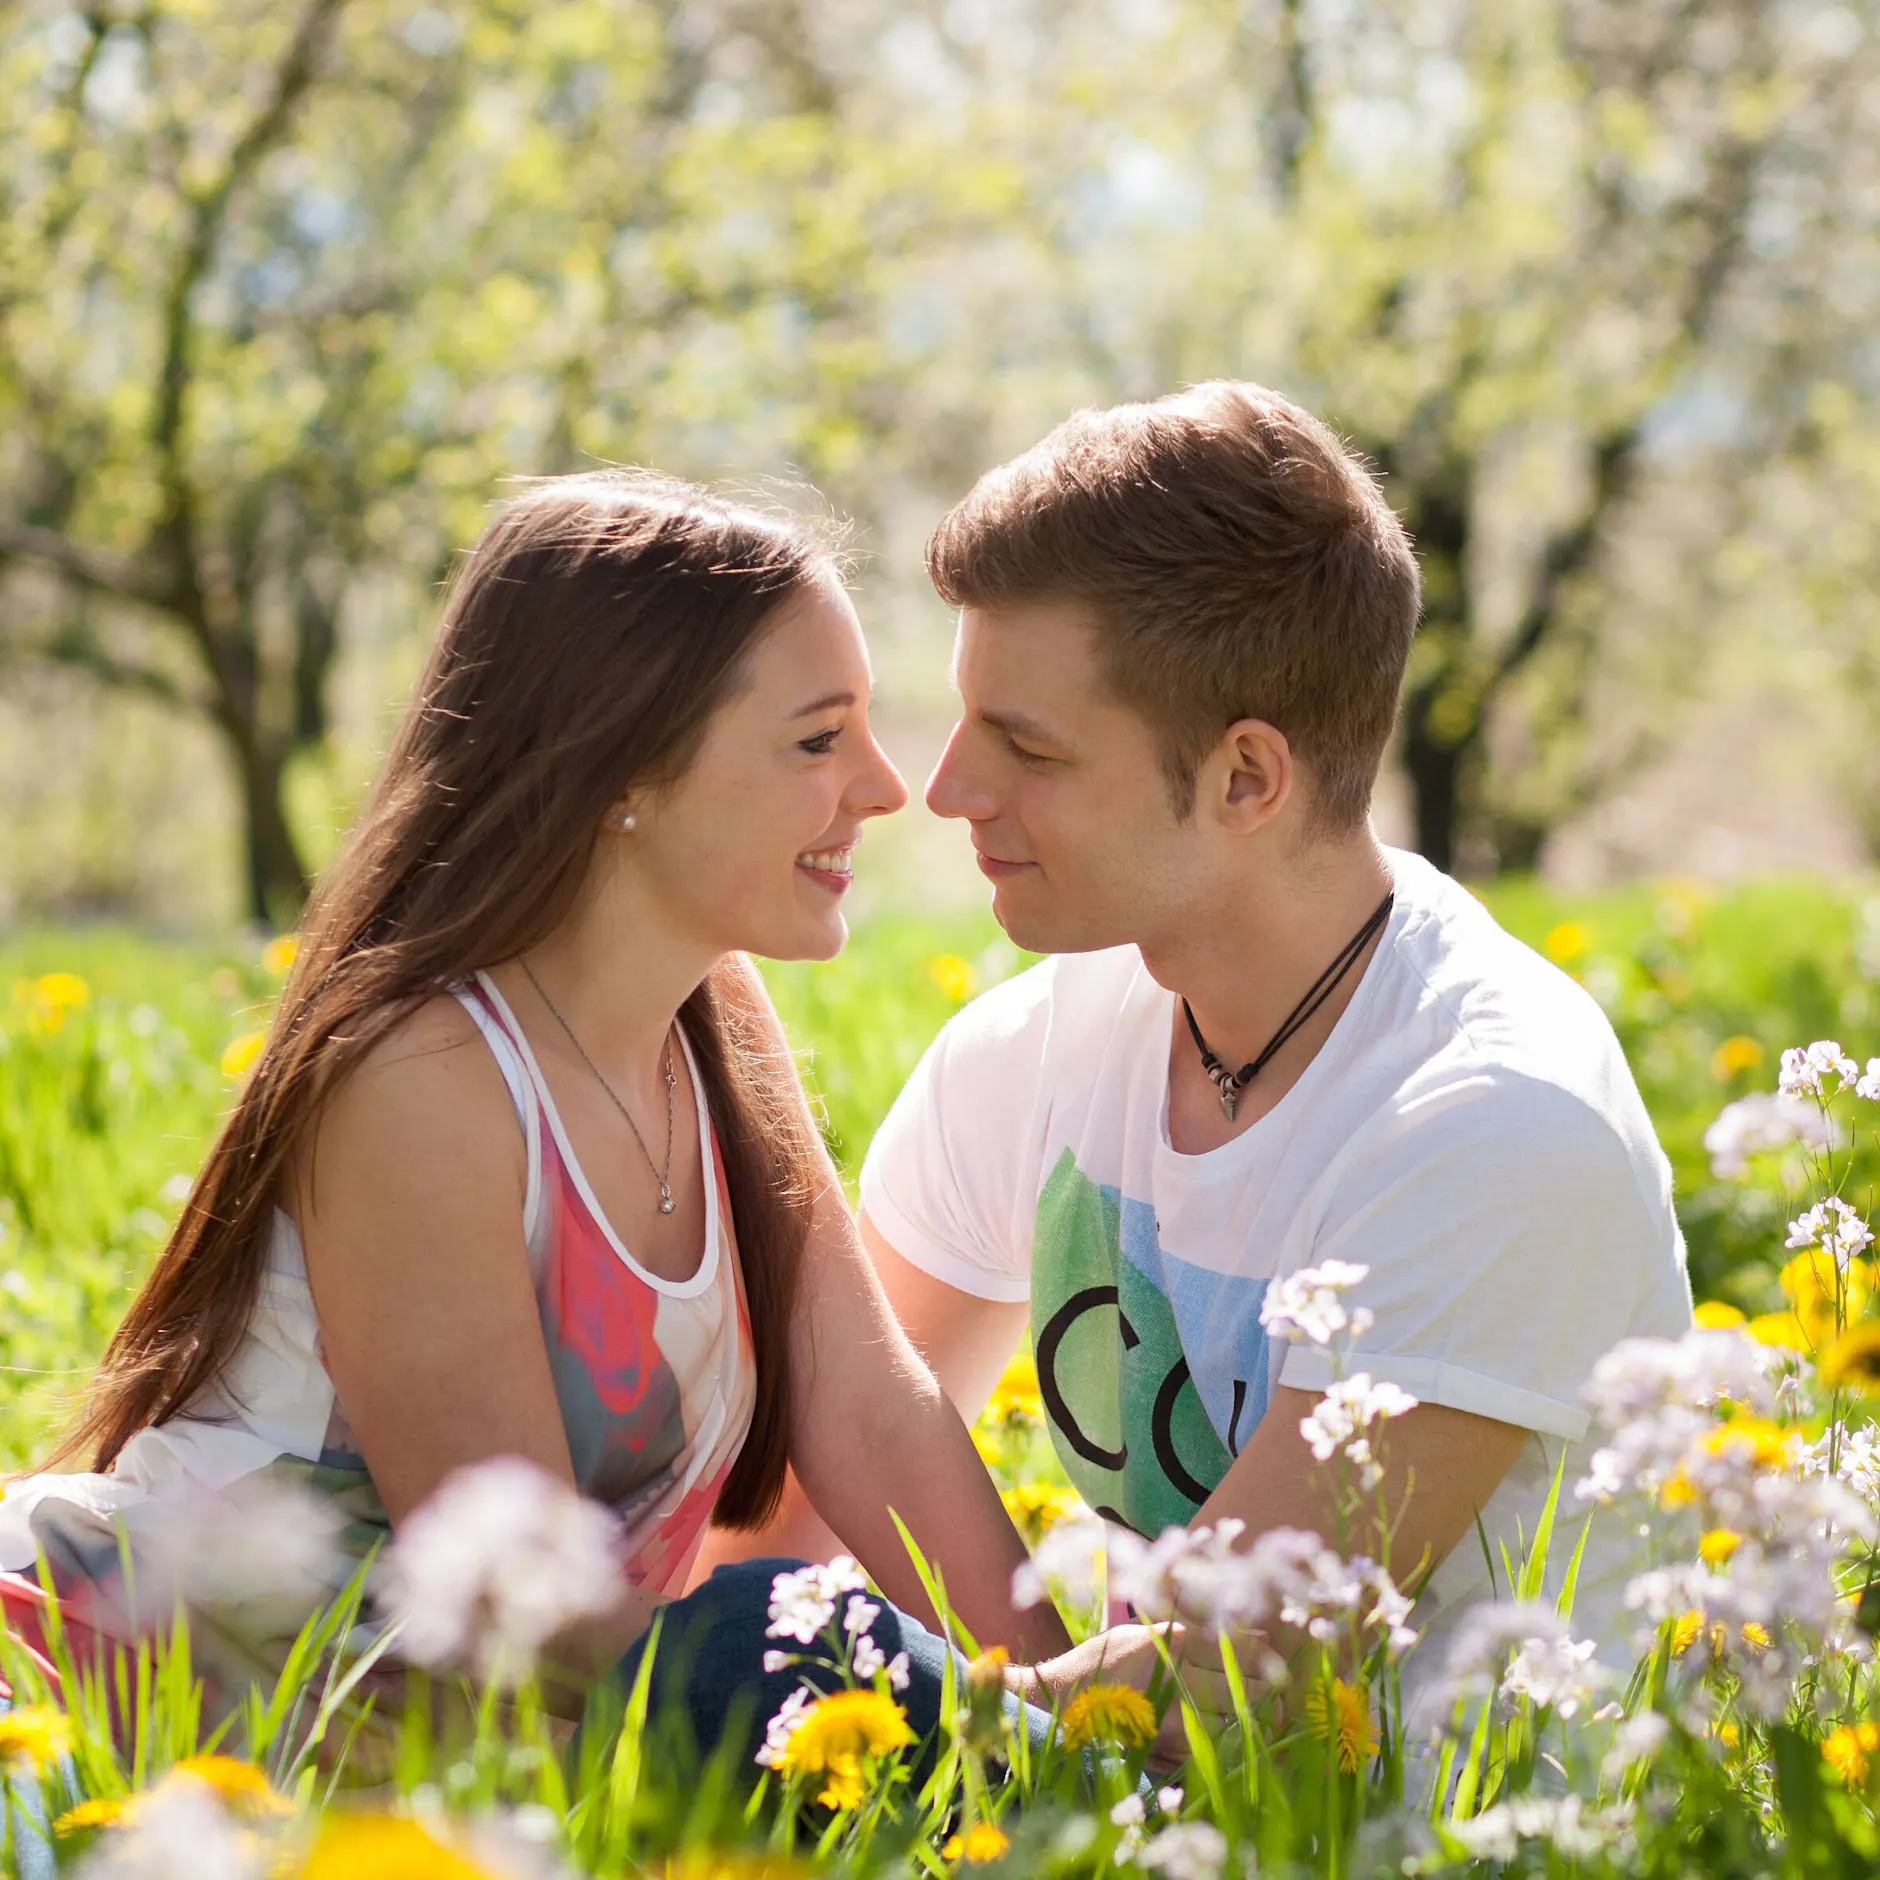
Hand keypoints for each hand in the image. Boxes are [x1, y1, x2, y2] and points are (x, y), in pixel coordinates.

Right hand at [1017, 1622, 1273, 1774]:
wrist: (1061, 1705)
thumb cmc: (1099, 1663)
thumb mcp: (1135, 1634)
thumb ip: (1175, 1633)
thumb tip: (1224, 1632)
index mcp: (1167, 1642)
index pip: (1229, 1644)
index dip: (1258, 1648)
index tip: (1272, 1647)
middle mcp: (1174, 1674)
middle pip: (1240, 1680)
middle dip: (1269, 1684)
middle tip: (1283, 1687)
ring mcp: (1172, 1712)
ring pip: (1234, 1714)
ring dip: (1259, 1715)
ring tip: (1276, 1713)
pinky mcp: (1168, 1743)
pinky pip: (1216, 1742)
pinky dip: (1237, 1739)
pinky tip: (1248, 1735)